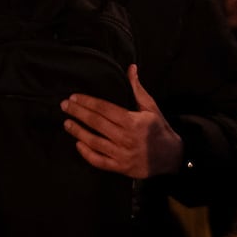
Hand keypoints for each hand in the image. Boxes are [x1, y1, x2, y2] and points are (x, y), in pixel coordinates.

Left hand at [61, 65, 183, 178]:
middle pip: (96, 123)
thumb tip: (130, 68)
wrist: (172, 157)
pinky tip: (78, 144)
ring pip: (94, 142)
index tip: (74, 97)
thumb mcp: (151, 107)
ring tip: (67, 123)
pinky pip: (99, 161)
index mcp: (132, 121)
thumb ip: (137, 88)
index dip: (87, 102)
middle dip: (78, 113)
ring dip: (78, 132)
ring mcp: (122, 154)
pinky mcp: (120, 168)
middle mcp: (125, 138)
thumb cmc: (160, 129)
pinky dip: (87, 153)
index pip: (104, 109)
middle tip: (64, 106)